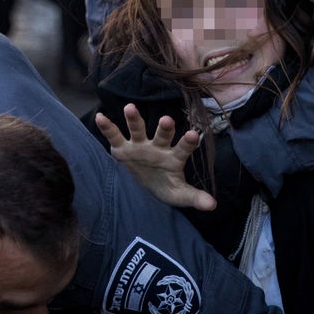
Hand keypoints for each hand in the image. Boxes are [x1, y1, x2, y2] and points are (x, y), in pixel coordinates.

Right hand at [94, 104, 216, 211]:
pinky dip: (107, 127)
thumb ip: (194, 197)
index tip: (194, 134)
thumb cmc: (163, 187)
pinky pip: (114, 135)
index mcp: (173, 157)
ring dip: (134, 119)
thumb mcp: (178, 194)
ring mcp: (139, 145)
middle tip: (167, 120)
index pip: (183, 148)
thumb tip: (213, 206)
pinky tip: (100, 117)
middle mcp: (157, 147)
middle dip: (164, 128)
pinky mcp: (121, 148)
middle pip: (162, 134)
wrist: (141, 188)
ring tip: (130, 107)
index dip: (188, 142)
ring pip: (137, 129)